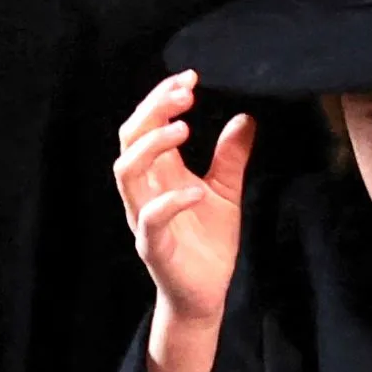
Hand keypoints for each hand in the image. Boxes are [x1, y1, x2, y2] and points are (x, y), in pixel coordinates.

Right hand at [113, 70, 255, 324]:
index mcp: (159, 174)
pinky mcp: (153, 247)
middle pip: (129, 138)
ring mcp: (144, 218)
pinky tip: (197, 190)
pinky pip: (152, 220)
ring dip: (152, 146)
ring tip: (183, 129)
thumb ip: (231, 157)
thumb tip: (245, 118)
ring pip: (127, 172)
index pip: (146, 124)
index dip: (162, 97)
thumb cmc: (208, 244)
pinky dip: (172, 202)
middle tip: (185, 93)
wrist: (206, 295)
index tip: (191, 77)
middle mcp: (145, 191)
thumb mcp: (226, 193)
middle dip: (153, 110)